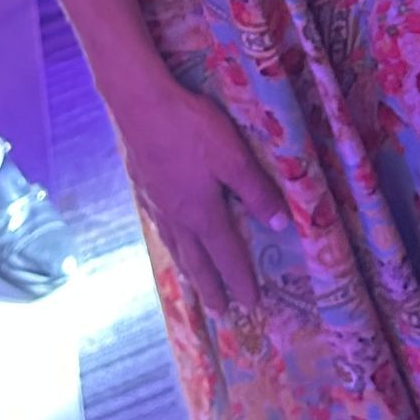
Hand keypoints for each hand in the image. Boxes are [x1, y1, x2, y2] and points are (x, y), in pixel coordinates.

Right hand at [116, 79, 286, 313]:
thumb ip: (256, 191)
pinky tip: (167, 236)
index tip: (251, 306)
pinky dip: (168, 243)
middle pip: (197, 260)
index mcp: (203, 213)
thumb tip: (280, 225)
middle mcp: (178, 216)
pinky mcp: (143, 187)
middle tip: (220, 313)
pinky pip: (159, 227)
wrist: (140, 106)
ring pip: (175, 247)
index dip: (240, 280)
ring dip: (188, 270)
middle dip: (211, 287)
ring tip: (193, 286)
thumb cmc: (191, 129)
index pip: (227, 255)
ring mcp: (157, 203)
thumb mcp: (233, 157)